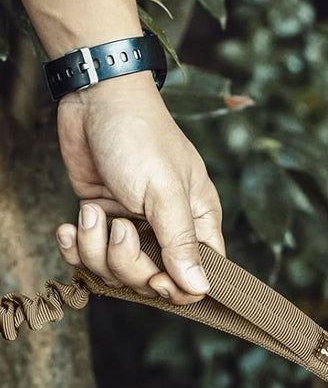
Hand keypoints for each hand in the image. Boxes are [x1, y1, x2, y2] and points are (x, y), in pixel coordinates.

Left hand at [54, 71, 224, 302]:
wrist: (97, 98)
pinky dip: (75, 246)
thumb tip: (199, 288)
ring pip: (116, 270)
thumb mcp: (166, 191)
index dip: (177, 289)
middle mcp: (168, 230)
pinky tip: (69, 226)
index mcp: (198, 224)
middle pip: (151, 280)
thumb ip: (181, 243)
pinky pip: (88, 254)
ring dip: (95, 249)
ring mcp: (133, 226)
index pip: (199, 277)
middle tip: (119, 229)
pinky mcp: (102, 218)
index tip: (157, 279)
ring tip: (92, 212)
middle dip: (127, 264)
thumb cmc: (142, 137)